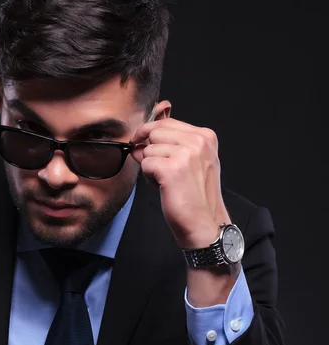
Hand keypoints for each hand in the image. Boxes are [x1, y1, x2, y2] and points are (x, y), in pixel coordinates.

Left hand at [130, 117, 229, 248]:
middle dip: (150, 150)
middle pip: (155, 132)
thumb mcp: (189, 162)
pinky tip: (162, 186)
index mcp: (205, 136)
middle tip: (160, 169)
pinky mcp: (171, 169)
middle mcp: (198, 142)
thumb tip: (139, 140)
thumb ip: (168, 145)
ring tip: (166, 181)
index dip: (150, 132)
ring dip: (150, 166)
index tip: (142, 140)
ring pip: (148, 149)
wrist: (203, 222)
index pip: (167, 122)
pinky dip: (149, 177)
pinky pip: (145, 163)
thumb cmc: (195, 196)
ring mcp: (185, 154)